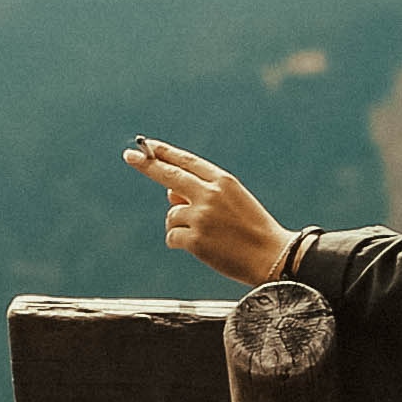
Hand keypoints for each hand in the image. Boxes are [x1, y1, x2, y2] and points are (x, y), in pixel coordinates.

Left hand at [122, 138, 293, 286]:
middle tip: (129, 156)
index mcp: (223, 181)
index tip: (147, 145)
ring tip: (207, 236)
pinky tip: (200, 248)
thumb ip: (203, 194)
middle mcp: (210, 194)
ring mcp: (201, 216)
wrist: (272, 256)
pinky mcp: (195, 239)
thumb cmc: (253, 229)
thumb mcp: (233, 203)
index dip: (165, 153)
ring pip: (172, 214)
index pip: (187, 161)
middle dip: (146, 164)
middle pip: (169, 175)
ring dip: (180, 225)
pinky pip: (172, 236)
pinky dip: (180, 243)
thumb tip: (168, 193)